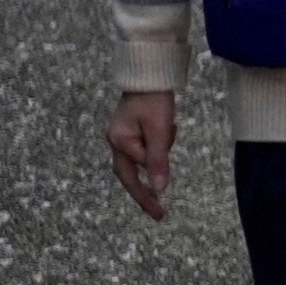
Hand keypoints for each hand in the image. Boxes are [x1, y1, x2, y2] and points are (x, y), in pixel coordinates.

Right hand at [105, 90, 175, 220]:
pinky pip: (142, 146)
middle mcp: (115, 139)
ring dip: (156, 156)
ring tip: (170, 129)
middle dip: (144, 192)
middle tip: (158, 213)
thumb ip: (158, 161)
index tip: (161, 212)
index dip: (150, 188)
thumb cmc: (155, 99)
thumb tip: (159, 189)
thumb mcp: (160, 131)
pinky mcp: (128, 128)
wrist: (150, 71)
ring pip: (138, 159)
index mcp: (120, 140)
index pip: (137, 171)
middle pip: (128, 174)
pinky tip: (168, 128)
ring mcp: (120, 133)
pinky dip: (156, 146)